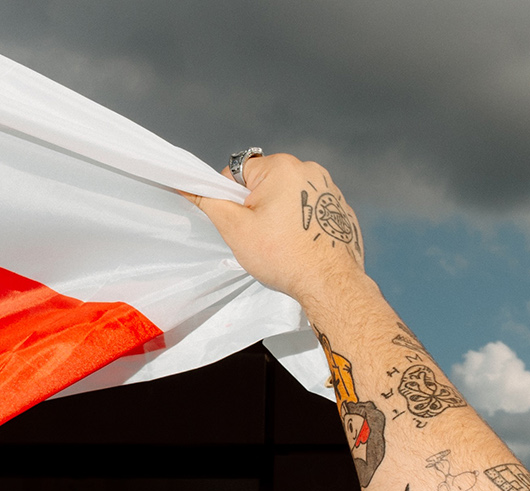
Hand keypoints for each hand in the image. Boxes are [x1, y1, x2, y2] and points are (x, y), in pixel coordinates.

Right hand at [185, 153, 368, 310]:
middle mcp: (309, 170)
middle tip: (261, 235)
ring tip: (284, 242)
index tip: (240, 221)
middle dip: (258, 205)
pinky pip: (311, 208)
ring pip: (289, 195)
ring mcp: (329, 188)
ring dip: (281, 213)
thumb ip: (209, 201)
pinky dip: (303, 222)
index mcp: (281, 166)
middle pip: (266, 182)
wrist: (329, 284)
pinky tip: (302, 243)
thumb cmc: (285, 257)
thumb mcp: (236, 229)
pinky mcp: (340, 207)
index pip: (241, 171)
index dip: (232, 197)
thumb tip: (189, 186)